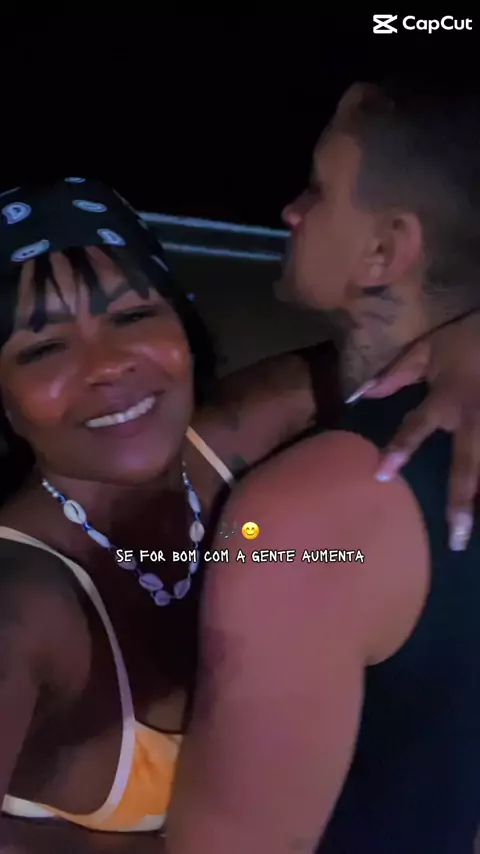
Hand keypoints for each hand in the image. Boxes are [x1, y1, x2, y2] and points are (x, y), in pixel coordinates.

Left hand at [361, 312, 479, 550]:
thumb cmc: (466, 338)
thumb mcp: (427, 348)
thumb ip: (394, 374)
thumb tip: (358, 396)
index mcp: (447, 400)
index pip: (418, 428)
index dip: (401, 449)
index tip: (381, 475)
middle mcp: (474, 419)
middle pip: (468, 466)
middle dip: (462, 502)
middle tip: (456, 538)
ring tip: (475, 534)